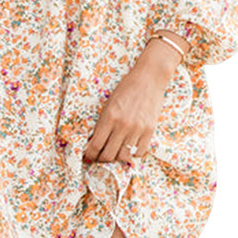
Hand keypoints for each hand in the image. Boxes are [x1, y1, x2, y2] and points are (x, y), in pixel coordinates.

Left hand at [83, 50, 174, 165]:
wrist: (149, 79)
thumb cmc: (126, 88)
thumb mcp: (109, 103)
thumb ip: (102, 122)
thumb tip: (94, 141)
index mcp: (110, 116)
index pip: (96, 145)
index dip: (90, 154)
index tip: (88, 155)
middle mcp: (123, 125)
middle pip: (108, 155)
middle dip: (101, 159)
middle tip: (99, 157)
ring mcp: (137, 129)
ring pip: (123, 156)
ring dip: (117, 158)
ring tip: (114, 153)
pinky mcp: (149, 131)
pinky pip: (139, 152)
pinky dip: (132, 154)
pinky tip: (129, 148)